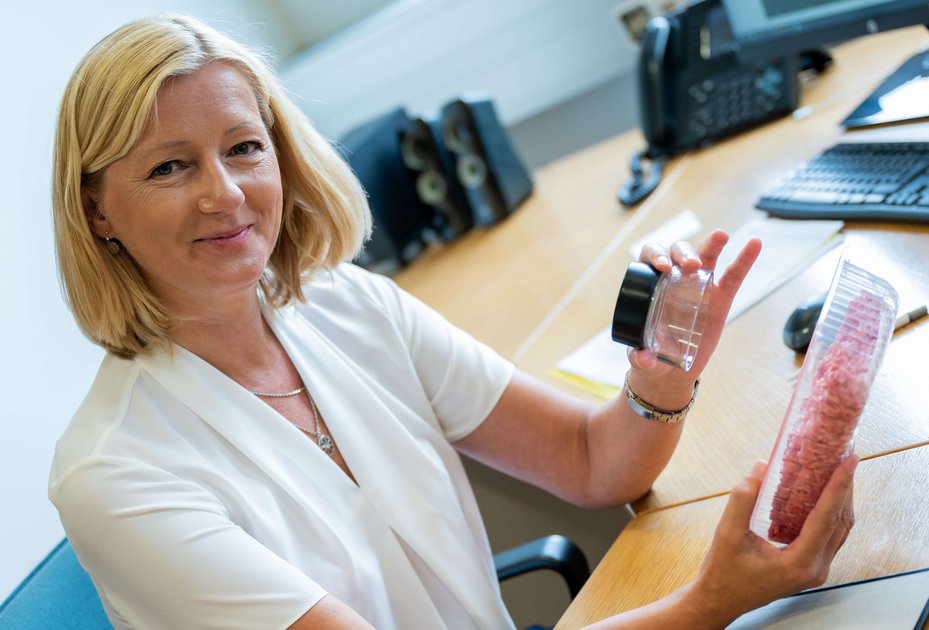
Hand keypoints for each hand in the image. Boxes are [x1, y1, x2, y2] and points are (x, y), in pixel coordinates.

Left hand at [627, 230, 760, 403]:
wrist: (671, 369)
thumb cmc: (651, 354)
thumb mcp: (644, 357)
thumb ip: (641, 357)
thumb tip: (643, 359)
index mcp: (651, 286)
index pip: (650, 259)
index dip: (655, 255)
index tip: (663, 266)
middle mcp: (675, 280)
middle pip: (677, 252)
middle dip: (683, 252)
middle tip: (690, 264)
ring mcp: (699, 286)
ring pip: (705, 256)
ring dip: (711, 244)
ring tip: (720, 237)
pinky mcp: (720, 298)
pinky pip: (734, 275)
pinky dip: (745, 259)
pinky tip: (754, 244)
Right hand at [684, 455, 856, 625]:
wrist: (719, 601)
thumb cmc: (722, 573)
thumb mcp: (727, 534)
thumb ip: (743, 499)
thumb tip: (762, 466)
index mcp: (799, 563)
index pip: (827, 517)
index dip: (838, 485)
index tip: (848, 460)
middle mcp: (815, 569)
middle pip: (841, 522)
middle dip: (844, 488)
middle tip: (844, 457)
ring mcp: (815, 571)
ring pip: (839, 530)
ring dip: (840, 499)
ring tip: (837, 470)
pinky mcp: (809, 568)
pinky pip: (829, 536)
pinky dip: (830, 512)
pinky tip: (821, 494)